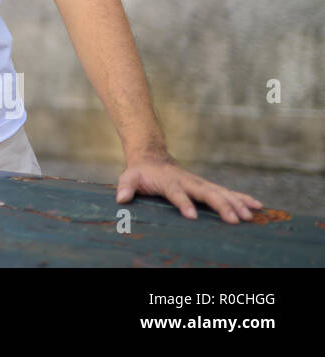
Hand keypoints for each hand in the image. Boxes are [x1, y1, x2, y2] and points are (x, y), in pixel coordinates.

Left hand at [116, 152, 263, 223]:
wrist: (152, 157)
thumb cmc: (140, 172)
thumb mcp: (129, 177)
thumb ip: (125, 187)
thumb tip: (120, 198)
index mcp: (169, 181)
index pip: (176, 193)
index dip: (183, 203)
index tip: (192, 216)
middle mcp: (188, 181)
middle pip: (206, 193)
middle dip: (220, 206)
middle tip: (234, 220)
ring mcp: (200, 183)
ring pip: (221, 193)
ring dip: (236, 204)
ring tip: (250, 216)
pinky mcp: (207, 186)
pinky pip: (227, 192)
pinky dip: (242, 198)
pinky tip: (258, 206)